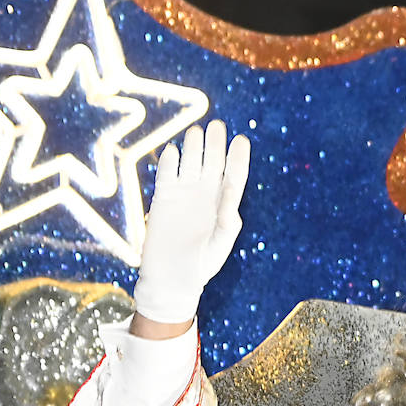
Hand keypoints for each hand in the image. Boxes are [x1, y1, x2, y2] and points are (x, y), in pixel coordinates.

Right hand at [133, 120, 250, 325]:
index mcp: (224, 206)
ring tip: (196, 131)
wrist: (171, 278)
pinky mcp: (164, 197)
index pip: (234, 175)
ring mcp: (184, 194)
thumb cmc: (201, 266)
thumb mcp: (219, 244)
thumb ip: (226, 218)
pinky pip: (167, 172)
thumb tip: (229, 188)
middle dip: (215, 144)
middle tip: (217, 126)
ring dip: (194, 146)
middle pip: (213, 162)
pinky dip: (169, 161)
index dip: (238, 158)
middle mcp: (206, 195)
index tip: (241, 140)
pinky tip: (172, 151)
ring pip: (191, 162)